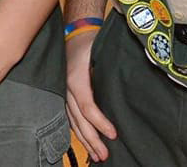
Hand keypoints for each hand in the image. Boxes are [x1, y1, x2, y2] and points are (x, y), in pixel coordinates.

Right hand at [66, 30, 115, 161]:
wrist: (75, 32)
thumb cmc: (91, 42)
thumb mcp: (101, 52)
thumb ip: (108, 72)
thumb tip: (122, 93)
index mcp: (75, 79)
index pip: (88, 107)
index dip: (100, 123)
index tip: (113, 135)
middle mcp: (66, 89)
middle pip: (79, 120)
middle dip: (92, 139)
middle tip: (104, 155)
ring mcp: (63, 93)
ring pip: (73, 122)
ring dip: (85, 140)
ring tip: (96, 155)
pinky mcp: (65, 95)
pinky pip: (70, 117)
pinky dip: (77, 131)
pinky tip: (85, 142)